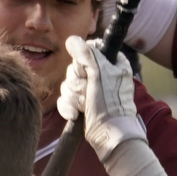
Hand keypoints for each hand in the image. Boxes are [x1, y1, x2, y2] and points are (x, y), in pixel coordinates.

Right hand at [58, 36, 144, 161]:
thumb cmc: (110, 104)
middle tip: (89, 93)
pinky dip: (68, 107)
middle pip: (75, 68)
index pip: (88, 50)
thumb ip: (86, 54)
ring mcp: (90, 90)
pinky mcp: (80, 104)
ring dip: (74, 97)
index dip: (84, 61)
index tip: (88, 71)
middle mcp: (101, 74)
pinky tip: (76, 114)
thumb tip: (72, 39)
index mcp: (111, 63)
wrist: (108, 136)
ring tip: (85, 106)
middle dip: (78, 83)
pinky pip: (64, 98)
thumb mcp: (100, 73)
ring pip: (68, 83)